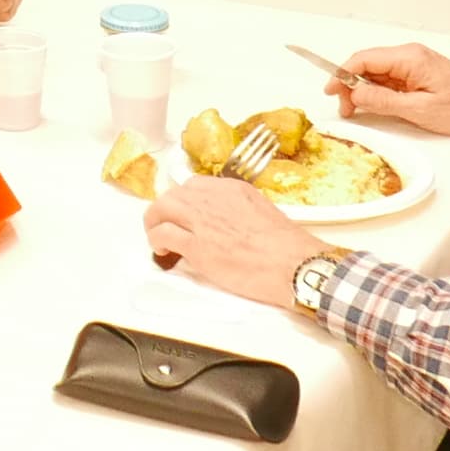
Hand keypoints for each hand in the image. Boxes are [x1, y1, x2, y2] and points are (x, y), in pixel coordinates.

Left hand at [143, 177, 328, 306]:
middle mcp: (213, 198)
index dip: (184, 202)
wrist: (294, 264)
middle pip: (173, 195)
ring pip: (161, 209)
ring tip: (158, 239)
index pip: (194, 186)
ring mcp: (203, 220)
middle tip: (164, 227)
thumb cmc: (286, 246)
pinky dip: (156, 242)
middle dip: (164, 211)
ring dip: (155, 224)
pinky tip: (163, 252)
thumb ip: (237, 210)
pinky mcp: (197, 246)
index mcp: (231, 188)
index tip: (182, 215)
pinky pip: (163, 234)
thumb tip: (223, 222)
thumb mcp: (261, 211)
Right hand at [335, 44, 449, 143]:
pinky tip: (375, 104)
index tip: (330, 91)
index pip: (364, 59)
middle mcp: (410, 55)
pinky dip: (378, 90)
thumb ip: (384, 101)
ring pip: (377, 72)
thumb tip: (356, 93)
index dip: (341, 74)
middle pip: (367, 64)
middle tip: (346, 108)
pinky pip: (390, 78)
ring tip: (358, 110)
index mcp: (409, 58)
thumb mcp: (420, 110)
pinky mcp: (419, 73)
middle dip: (350, 84)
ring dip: (364, 89)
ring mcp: (415, 63)